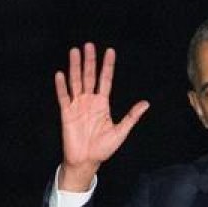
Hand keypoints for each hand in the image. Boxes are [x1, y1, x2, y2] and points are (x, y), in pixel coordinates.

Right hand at [54, 42, 148, 189]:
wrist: (86, 161)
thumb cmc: (103, 148)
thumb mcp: (120, 131)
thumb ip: (131, 116)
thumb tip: (146, 103)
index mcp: (102, 104)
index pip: (105, 80)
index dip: (107, 66)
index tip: (110, 51)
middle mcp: (89, 101)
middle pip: (89, 76)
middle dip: (89, 61)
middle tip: (89, 45)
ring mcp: (77, 106)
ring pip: (76, 82)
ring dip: (75, 67)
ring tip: (74, 52)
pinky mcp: (66, 113)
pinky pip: (64, 97)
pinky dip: (62, 86)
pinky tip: (61, 74)